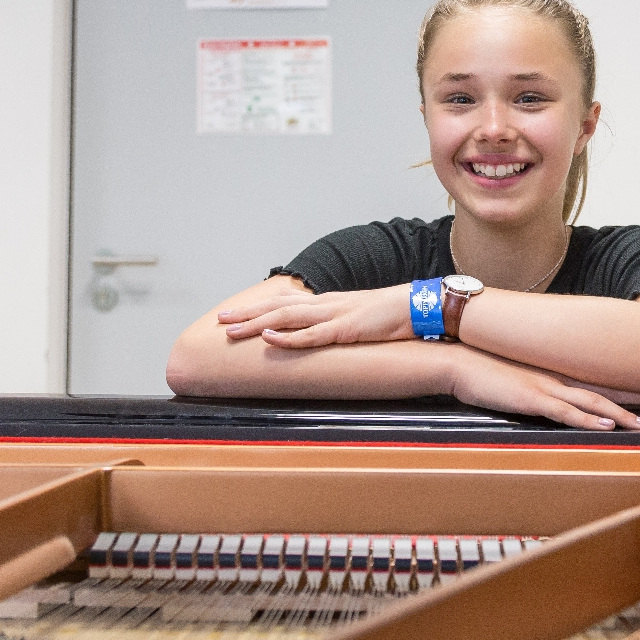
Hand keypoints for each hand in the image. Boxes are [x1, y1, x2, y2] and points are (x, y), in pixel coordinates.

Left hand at [219, 284, 411, 346]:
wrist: (420, 307)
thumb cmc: (393, 316)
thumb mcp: (359, 319)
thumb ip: (340, 325)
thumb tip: (324, 336)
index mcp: (329, 303)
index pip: (286, 300)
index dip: (259, 306)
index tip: (236, 312)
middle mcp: (327, 305)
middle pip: (278, 306)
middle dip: (247, 313)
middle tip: (220, 319)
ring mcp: (335, 315)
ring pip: (287, 317)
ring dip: (257, 323)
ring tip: (232, 329)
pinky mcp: (346, 329)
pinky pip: (313, 335)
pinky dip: (289, 338)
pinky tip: (270, 338)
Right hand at [450, 351, 639, 430]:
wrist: (458, 360)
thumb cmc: (485, 368)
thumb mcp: (519, 374)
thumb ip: (539, 383)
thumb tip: (553, 393)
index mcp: (558, 371)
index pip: (603, 377)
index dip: (632, 384)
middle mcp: (559, 376)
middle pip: (609, 386)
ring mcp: (547, 387)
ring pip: (594, 401)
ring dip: (623, 413)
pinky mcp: (531, 398)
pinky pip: (566, 411)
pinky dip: (588, 419)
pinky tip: (607, 425)